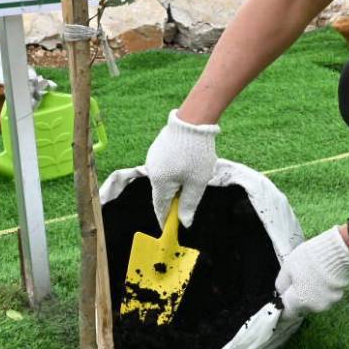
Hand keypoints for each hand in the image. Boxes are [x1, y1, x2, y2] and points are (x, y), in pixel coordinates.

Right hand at [143, 109, 218, 227]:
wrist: (193, 120)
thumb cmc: (197, 154)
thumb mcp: (197, 183)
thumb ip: (189, 204)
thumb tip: (184, 222)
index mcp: (160, 182)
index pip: (160, 207)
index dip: (165, 219)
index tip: (169, 229)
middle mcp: (151, 171)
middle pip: (161, 192)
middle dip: (173, 199)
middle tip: (187, 202)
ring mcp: (153, 157)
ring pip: (163, 178)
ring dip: (174, 183)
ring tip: (191, 178)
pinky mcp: (158, 147)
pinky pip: (164, 165)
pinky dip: (173, 170)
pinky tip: (186, 164)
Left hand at [276, 227, 348, 321]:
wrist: (338, 251)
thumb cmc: (310, 258)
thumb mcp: (287, 268)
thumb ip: (281, 284)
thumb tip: (281, 292)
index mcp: (299, 302)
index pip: (287, 313)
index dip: (281, 309)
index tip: (279, 303)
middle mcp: (314, 307)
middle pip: (301, 306)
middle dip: (297, 297)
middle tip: (296, 280)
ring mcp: (329, 302)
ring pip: (314, 301)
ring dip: (310, 293)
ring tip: (311, 275)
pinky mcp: (339, 295)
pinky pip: (326, 295)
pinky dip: (322, 289)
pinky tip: (322, 275)